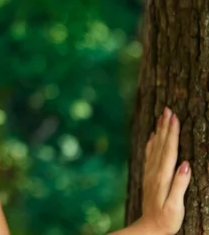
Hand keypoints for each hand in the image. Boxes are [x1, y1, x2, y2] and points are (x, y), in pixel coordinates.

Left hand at [138, 107, 190, 234]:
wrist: (149, 228)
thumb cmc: (166, 219)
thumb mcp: (176, 205)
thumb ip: (180, 185)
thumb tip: (185, 164)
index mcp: (163, 177)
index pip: (169, 150)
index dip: (172, 133)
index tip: (174, 117)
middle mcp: (154, 172)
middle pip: (161, 144)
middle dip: (165, 126)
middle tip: (167, 109)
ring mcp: (150, 173)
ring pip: (155, 147)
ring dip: (158, 131)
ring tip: (161, 117)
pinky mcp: (149, 177)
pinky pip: (149, 155)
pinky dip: (151, 143)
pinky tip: (152, 136)